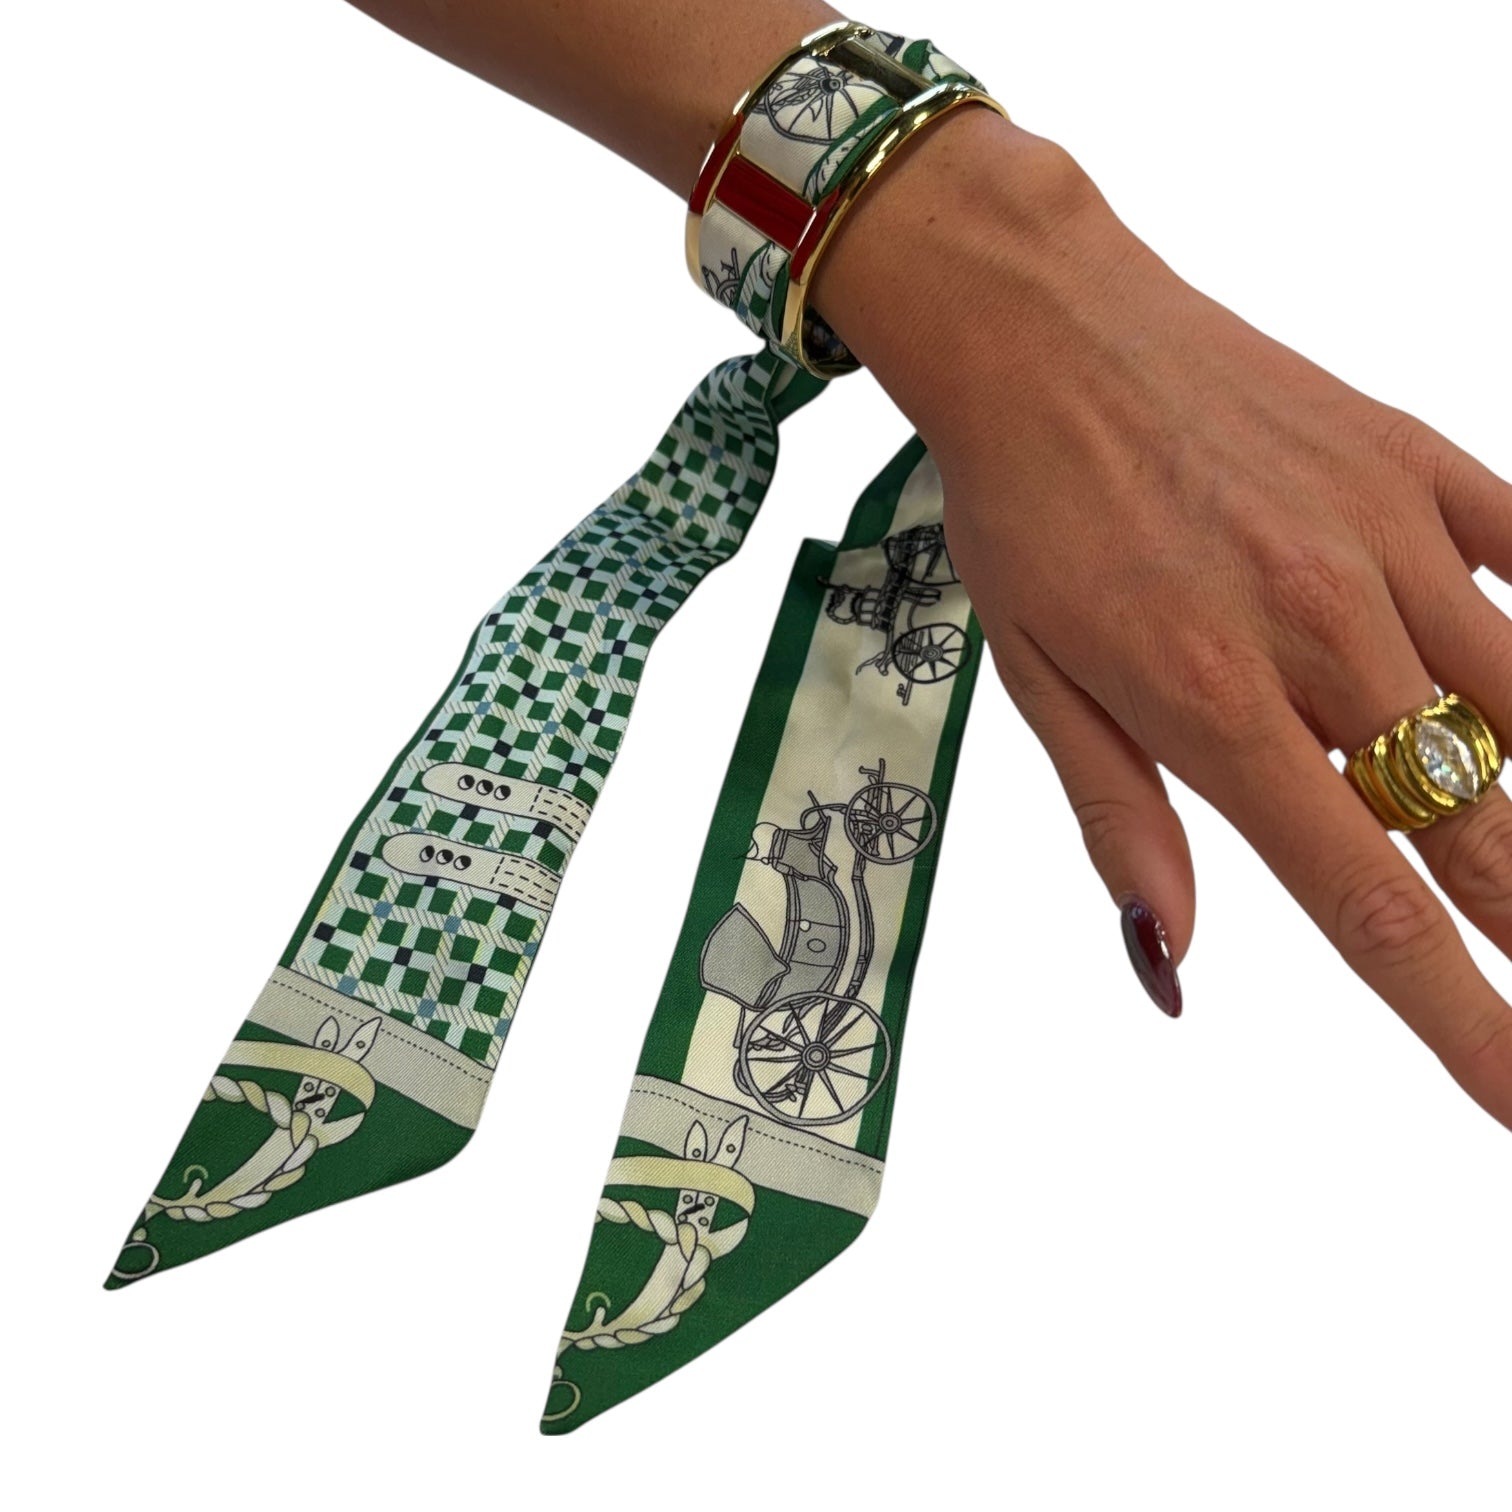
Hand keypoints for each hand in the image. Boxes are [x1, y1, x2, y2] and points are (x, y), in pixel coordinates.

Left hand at [815, 109, 1511, 1128]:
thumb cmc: (1024, 514)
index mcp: (1214, 708)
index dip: (1456, 1017)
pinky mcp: (1422, 464)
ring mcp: (1391, 544)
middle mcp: (1324, 636)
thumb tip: (1174, 962)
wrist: (1042, 331)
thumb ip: (1121, 824)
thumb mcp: (1037, 682)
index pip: (1366, 902)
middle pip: (1482, 827)